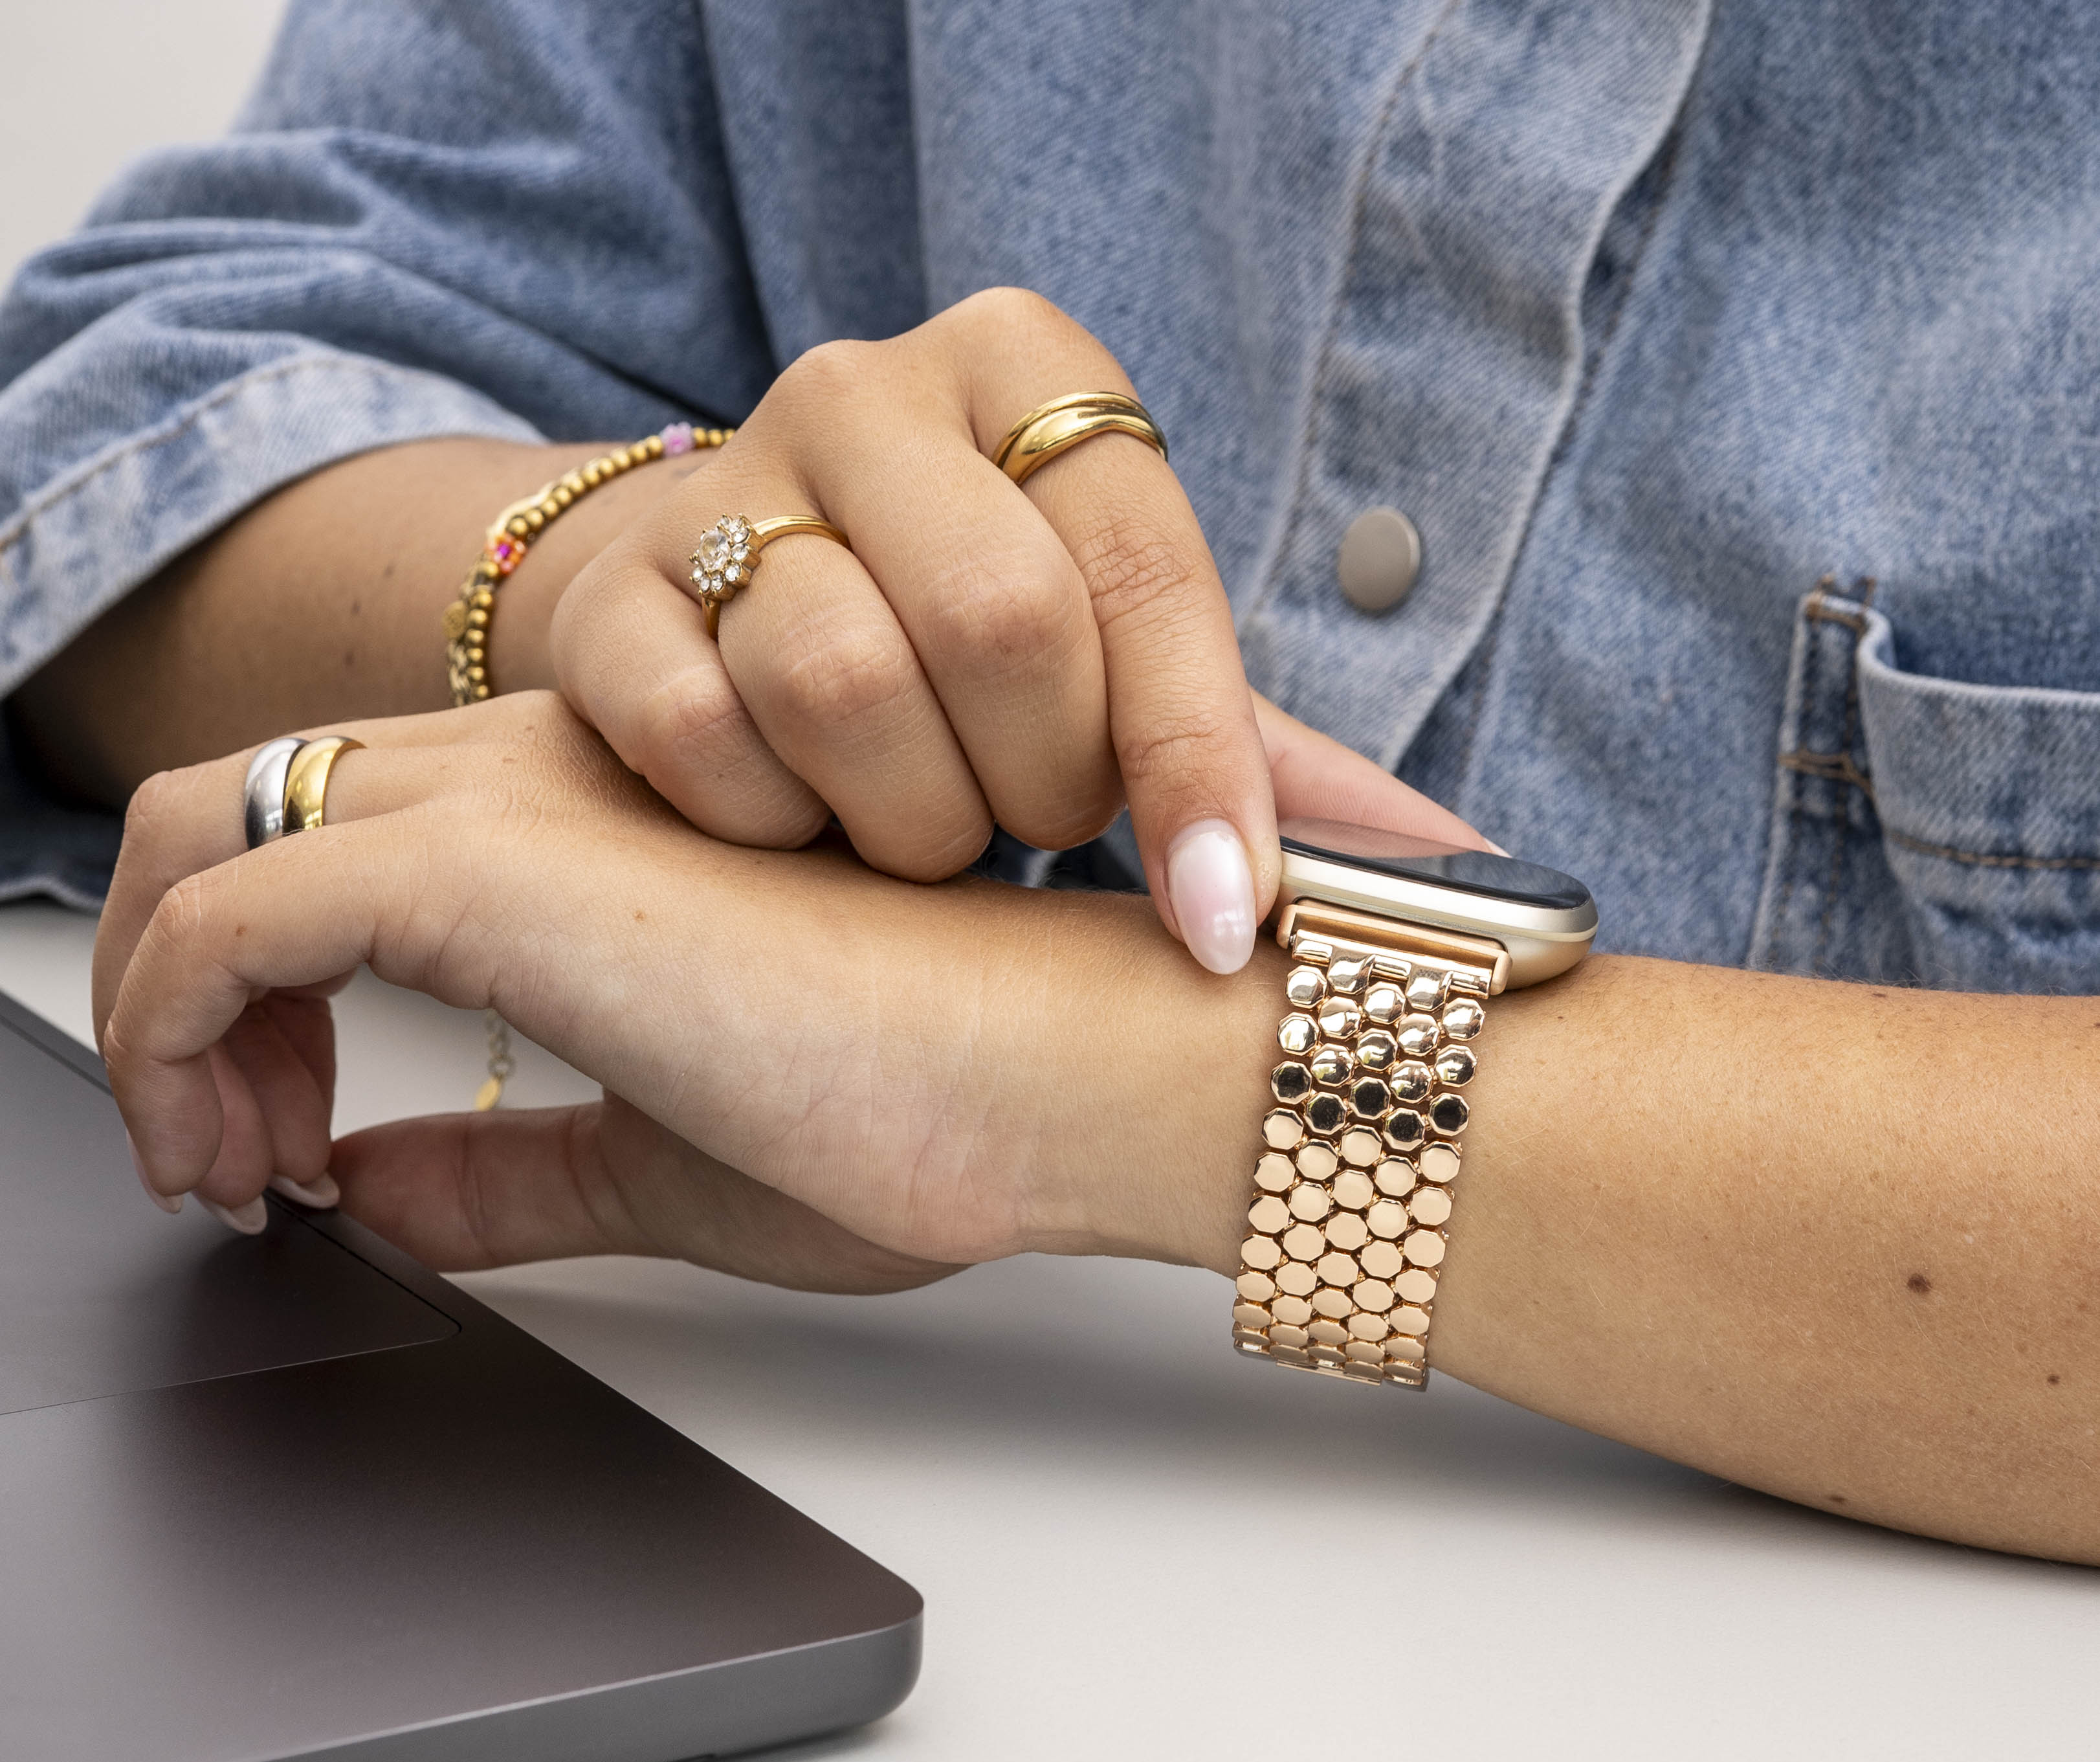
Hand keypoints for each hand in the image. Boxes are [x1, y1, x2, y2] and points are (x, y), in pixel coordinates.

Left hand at [95, 695, 1276, 1279]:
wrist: (1076, 1063)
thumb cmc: (946, 1100)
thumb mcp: (673, 1160)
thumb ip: (516, 1169)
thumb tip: (378, 1195)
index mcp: (593, 822)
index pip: (337, 840)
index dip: (258, 993)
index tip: (296, 1135)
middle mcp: (536, 775)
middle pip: (245, 812)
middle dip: (177, 994)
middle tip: (232, 1154)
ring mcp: (513, 802)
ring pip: (203, 837)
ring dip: (160, 1010)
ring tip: (227, 1164)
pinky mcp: (499, 866)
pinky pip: (228, 919)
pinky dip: (177, 1035)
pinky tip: (254, 1162)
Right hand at [545, 288, 1483, 971]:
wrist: (705, 617)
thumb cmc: (952, 656)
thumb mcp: (1113, 671)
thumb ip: (1264, 759)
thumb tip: (1470, 885)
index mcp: (1030, 379)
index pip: (1146, 573)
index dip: (1193, 767)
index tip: (1221, 924)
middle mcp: (872, 395)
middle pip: (998, 623)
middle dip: (1035, 784)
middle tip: (1027, 826)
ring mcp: (721, 482)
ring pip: (842, 686)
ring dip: (907, 822)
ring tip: (916, 830)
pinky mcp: (607, 604)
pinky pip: (710, 743)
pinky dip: (776, 830)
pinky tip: (799, 828)